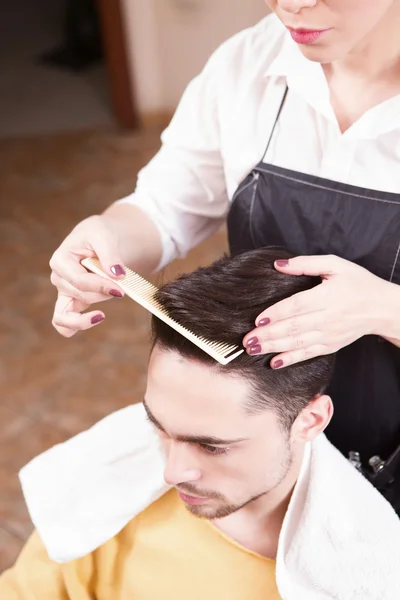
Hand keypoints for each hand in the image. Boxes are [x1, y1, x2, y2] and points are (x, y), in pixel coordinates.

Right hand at [49, 215, 125, 337]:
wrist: (102, 239)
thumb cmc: (100, 234)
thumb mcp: (105, 236)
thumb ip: (110, 255)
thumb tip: (117, 274)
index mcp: (60, 260)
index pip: (79, 281)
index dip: (101, 287)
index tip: (121, 290)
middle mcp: (58, 278)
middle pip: (80, 296)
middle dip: (103, 295)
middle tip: (122, 289)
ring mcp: (64, 292)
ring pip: (68, 315)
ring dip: (90, 313)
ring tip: (108, 305)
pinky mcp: (72, 302)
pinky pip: (63, 324)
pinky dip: (75, 326)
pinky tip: (97, 319)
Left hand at [242, 255, 387, 368]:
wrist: (382, 308)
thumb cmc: (358, 282)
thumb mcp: (336, 264)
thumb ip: (306, 264)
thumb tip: (278, 264)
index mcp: (327, 296)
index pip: (297, 306)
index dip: (276, 313)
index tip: (258, 319)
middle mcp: (327, 318)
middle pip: (293, 327)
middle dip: (268, 335)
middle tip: (246, 340)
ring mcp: (329, 334)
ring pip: (297, 343)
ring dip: (273, 347)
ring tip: (252, 350)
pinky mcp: (330, 345)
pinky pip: (308, 354)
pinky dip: (290, 359)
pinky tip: (274, 362)